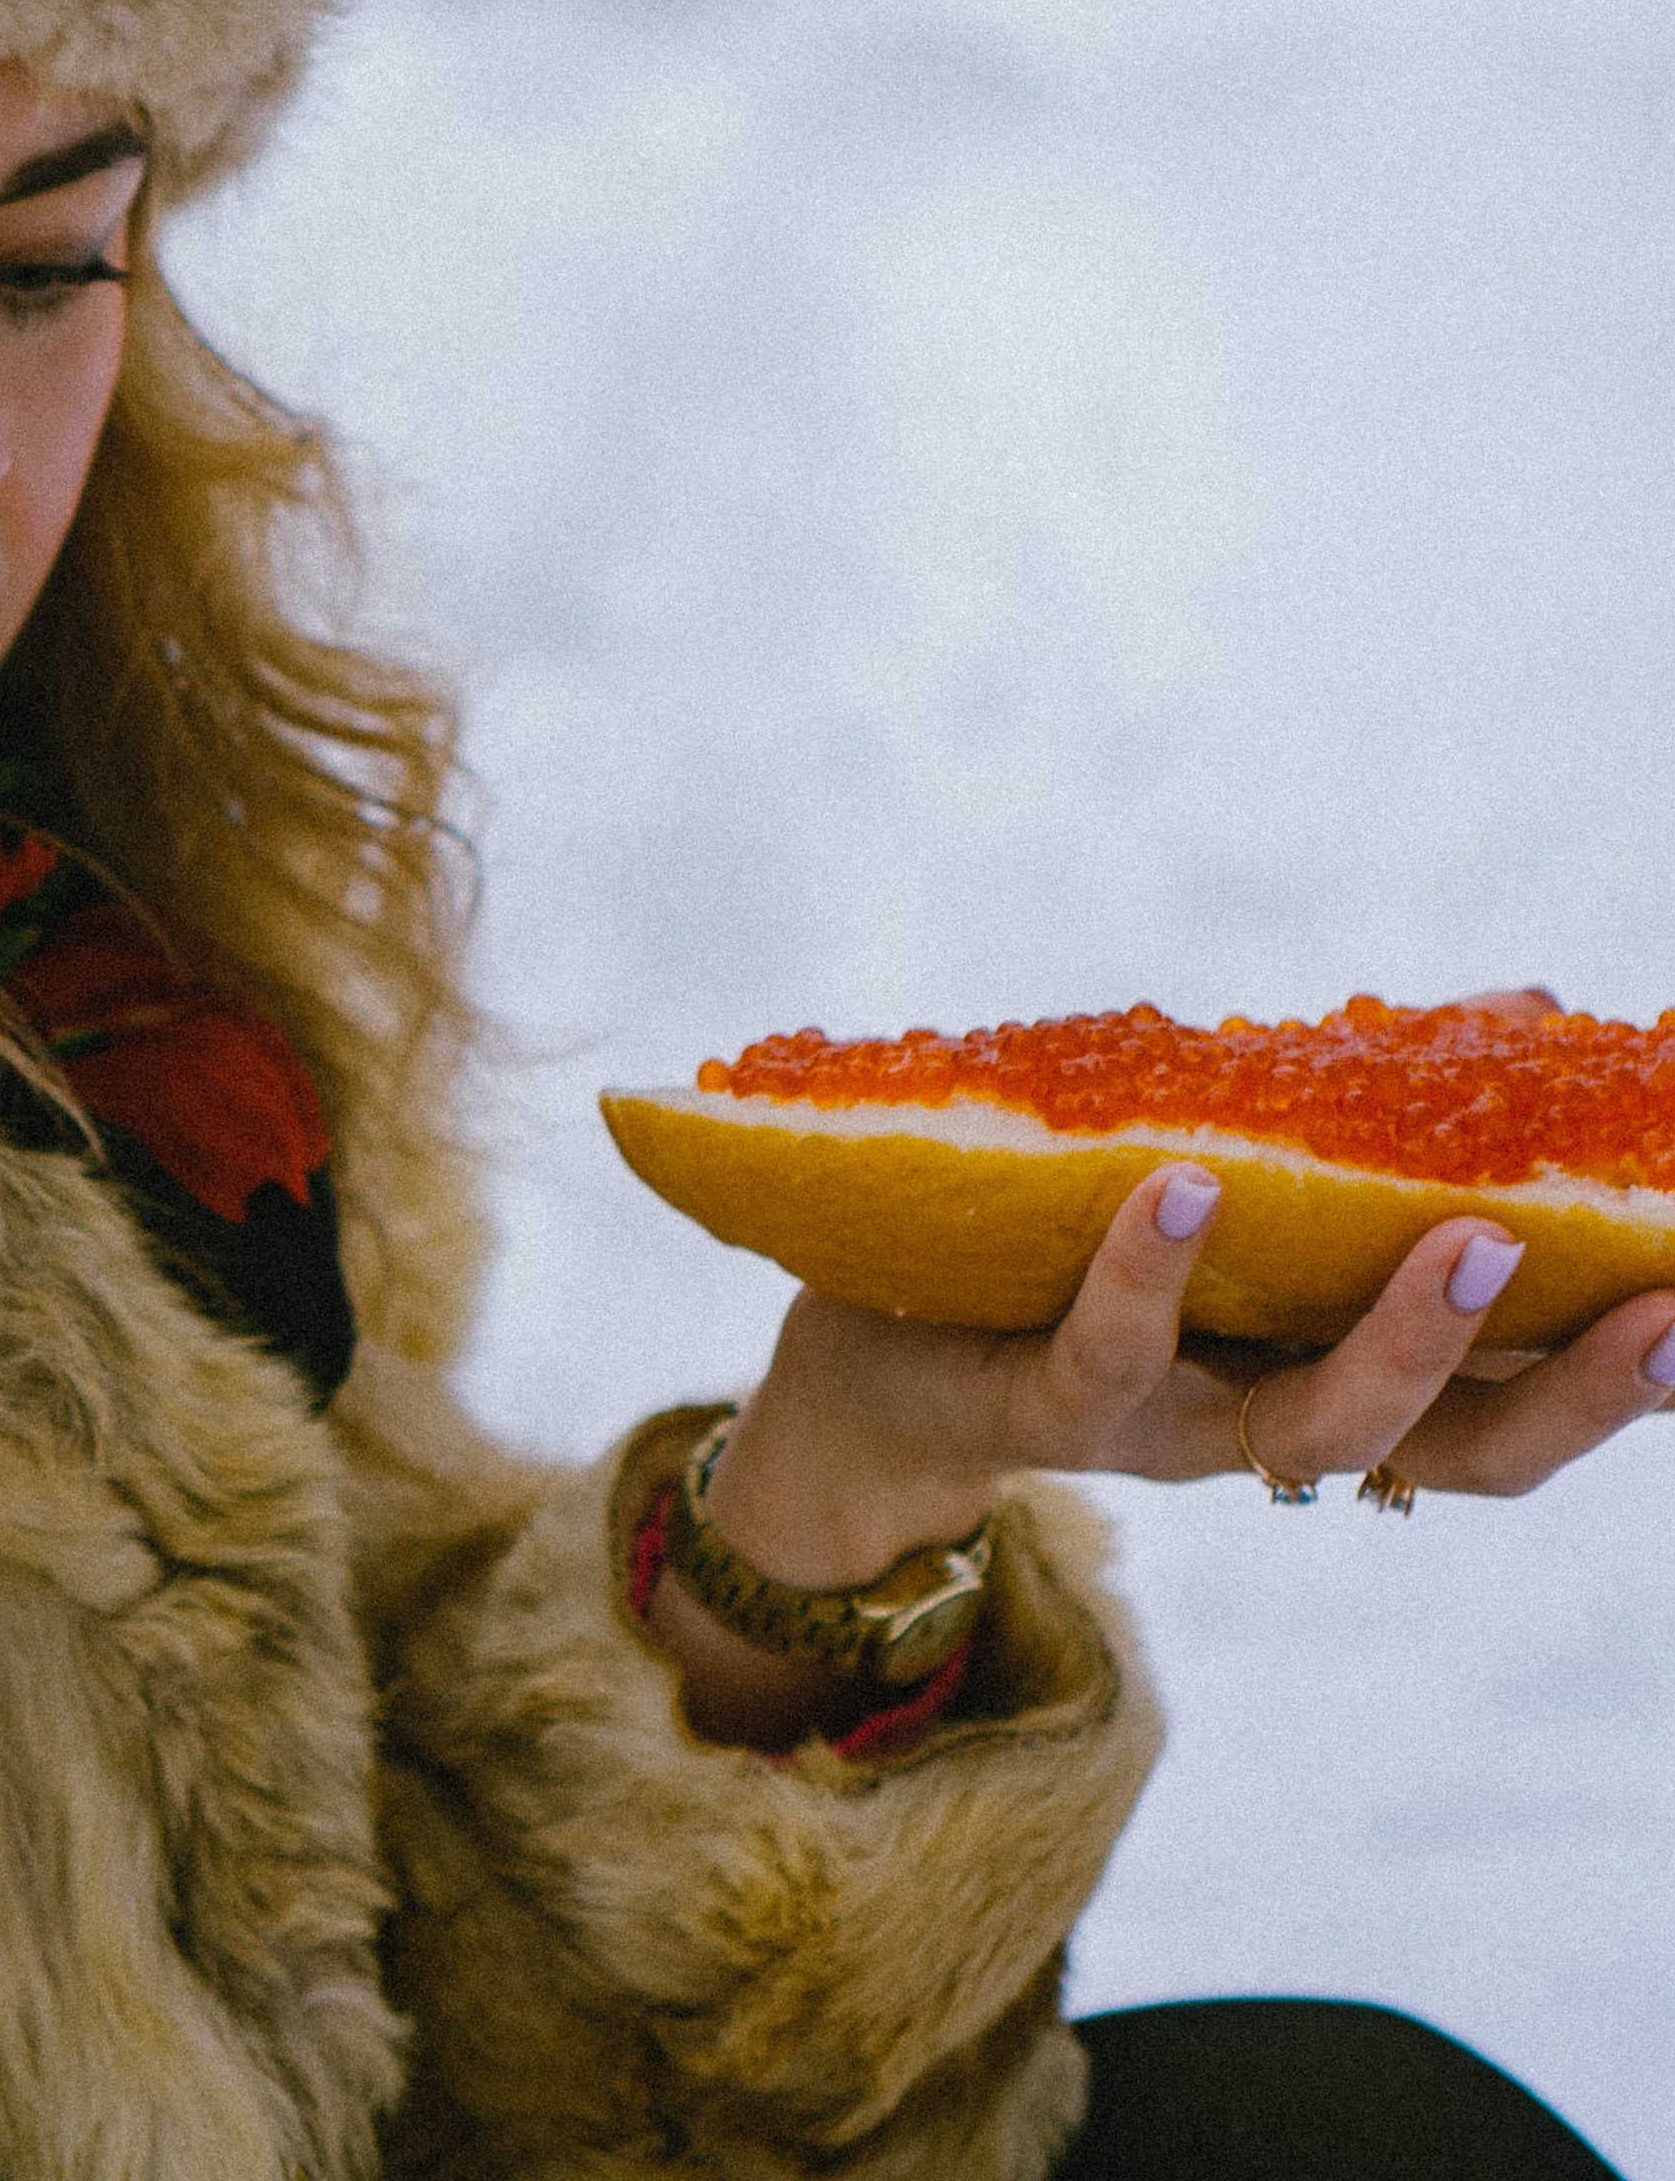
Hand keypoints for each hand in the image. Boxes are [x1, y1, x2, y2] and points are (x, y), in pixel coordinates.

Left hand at [649, 1163, 1674, 1747]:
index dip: (1618, 1380)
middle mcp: (1265, 1424)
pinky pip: (1104, 1356)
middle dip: (1571, 1394)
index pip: (1512, 1408)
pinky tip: (1189, 1186)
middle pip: (1455, 1453)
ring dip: (1400, 1342)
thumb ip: (1368, 1115)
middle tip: (1666, 1310)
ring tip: (1466, 1233)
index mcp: (1329, 1373)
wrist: (867, 1371)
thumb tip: (1533, 1008)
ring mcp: (1159, 1427)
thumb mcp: (1239, 1177)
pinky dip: (1149, 1272)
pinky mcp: (1033, 1406)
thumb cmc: (1072, 1250)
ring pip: (1307, 1428)